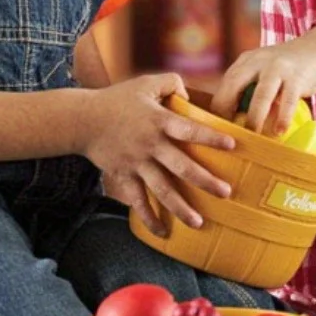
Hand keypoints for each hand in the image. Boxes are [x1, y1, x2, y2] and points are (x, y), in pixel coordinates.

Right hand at [75, 72, 234, 235]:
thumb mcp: (146, 83)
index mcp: (159, 121)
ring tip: (199, 222)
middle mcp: (150, 145)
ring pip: (161, 190)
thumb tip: (192, 97)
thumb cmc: (118, 99)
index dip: (210, 137)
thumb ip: (172, 83)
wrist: (82, 120)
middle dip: (204, 181)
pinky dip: (149, 218)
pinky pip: (138, 201)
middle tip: (226, 193)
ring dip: (180, 208)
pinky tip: (163, 233)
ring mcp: (137, 164)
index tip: (232, 145)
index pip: (189, 130)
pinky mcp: (124, 176)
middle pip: (180, 166)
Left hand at [210, 36, 315, 134]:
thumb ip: (248, 87)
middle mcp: (259, 61)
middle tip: (229, 132)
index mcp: (247, 60)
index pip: (226, 83)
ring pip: (261, 95)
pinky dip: (282, 118)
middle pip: (235, 85)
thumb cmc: (286, 68)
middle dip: (228, 110)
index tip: (220, 126)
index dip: (220, 106)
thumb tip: (232, 119)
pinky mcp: (297, 77)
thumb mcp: (262, 69)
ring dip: (254, 118)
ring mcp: (279, 68)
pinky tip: (279, 131)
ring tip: (253, 135)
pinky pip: (287, 101)